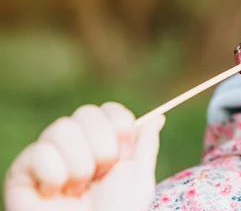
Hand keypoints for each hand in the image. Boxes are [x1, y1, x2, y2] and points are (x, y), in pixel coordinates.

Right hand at [4, 102, 164, 210]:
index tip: (124, 154)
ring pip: (61, 128)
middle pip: (86, 113)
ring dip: (79, 165)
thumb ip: (145, 145)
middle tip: (100, 175)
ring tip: (77, 190)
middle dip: (102, 147)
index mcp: (101, 142)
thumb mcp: (138, 177)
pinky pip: (39, 152)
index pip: (108, 110)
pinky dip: (54, 175)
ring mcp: (47, 155)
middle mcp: (73, 144)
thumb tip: (157, 118)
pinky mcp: (21, 171)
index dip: (121, 127)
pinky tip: (54, 193)